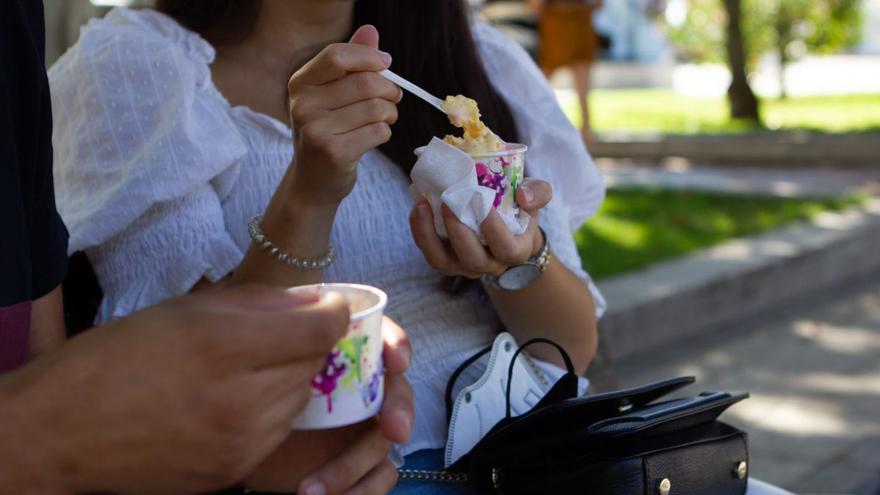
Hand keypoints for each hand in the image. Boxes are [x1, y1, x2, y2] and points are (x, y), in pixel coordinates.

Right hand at [0, 286, 348, 493]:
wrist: (61, 431)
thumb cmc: (117, 357)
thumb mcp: (186, 309)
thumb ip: (260, 302)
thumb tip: (315, 300)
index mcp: (225, 346)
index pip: (322, 329)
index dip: (333, 311)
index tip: (327, 305)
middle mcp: (240, 400)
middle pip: (315, 363)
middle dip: (307, 344)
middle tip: (276, 335)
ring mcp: (240, 444)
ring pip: (300, 399)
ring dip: (289, 379)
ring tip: (246, 369)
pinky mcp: (234, 472)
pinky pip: (277, 432)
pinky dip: (270, 413)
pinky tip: (234, 401)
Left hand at [243, 318, 413, 494]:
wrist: (236, 442)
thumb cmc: (250, 390)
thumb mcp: (261, 358)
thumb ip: (285, 334)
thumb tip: (310, 306)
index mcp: (344, 357)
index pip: (383, 339)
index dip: (396, 346)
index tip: (396, 362)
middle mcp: (360, 390)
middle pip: (396, 391)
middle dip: (400, 407)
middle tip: (394, 429)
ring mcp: (362, 428)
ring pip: (382, 442)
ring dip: (354, 465)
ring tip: (312, 489)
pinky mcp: (359, 464)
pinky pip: (380, 476)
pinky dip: (361, 490)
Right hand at [286, 24, 401, 206]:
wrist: (313, 181)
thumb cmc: (327, 131)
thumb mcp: (332, 95)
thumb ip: (350, 62)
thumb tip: (371, 31)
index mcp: (300, 84)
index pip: (337, 56)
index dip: (368, 57)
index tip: (386, 63)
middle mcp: (303, 105)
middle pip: (365, 82)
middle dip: (389, 90)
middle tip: (392, 99)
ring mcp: (316, 130)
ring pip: (376, 108)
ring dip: (390, 113)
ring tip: (384, 119)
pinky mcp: (334, 153)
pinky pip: (378, 132)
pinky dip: (384, 133)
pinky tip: (373, 138)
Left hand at [409, 179, 551, 278]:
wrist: (506, 226)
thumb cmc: (520, 211)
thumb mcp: (536, 198)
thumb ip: (538, 193)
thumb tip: (523, 195)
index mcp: (515, 251)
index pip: (507, 249)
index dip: (494, 229)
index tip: (483, 202)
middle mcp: (489, 264)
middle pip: (472, 260)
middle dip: (458, 232)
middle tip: (448, 201)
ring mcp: (463, 265)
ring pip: (442, 262)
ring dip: (428, 235)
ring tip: (422, 205)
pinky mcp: (445, 259)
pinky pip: (429, 252)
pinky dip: (419, 231)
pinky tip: (418, 207)